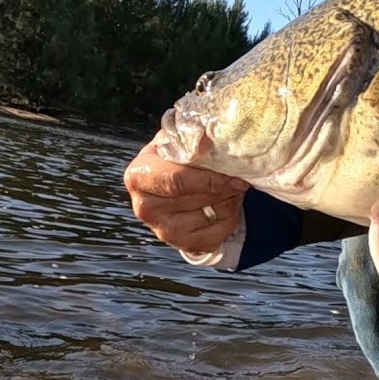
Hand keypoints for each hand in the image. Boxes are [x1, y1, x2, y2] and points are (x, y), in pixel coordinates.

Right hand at [123, 131, 250, 254]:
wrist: (176, 183)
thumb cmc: (178, 157)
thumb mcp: (180, 139)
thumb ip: (191, 135)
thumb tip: (206, 140)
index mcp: (139, 175)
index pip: (177, 181)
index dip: (210, 178)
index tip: (234, 173)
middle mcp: (144, 207)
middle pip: (198, 198)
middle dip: (226, 186)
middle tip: (239, 176)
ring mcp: (163, 230)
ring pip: (213, 215)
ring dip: (231, 199)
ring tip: (232, 186)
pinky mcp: (183, 244)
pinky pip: (219, 233)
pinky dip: (231, 218)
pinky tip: (227, 204)